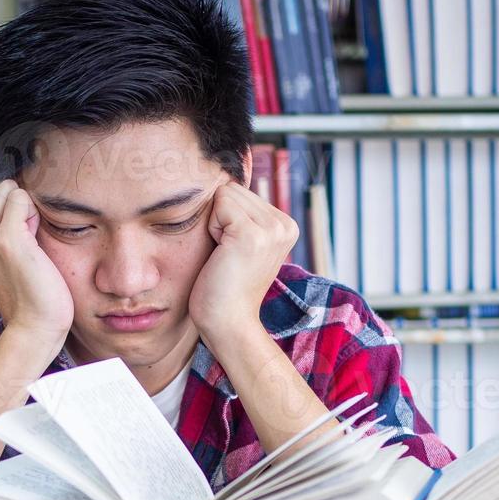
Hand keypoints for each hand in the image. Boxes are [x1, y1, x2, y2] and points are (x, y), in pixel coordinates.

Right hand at [0, 179, 73, 346]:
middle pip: (1, 189)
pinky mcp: (6, 239)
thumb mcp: (3, 262)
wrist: (34, 328)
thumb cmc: (29, 297)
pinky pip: (22, 198)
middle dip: (19, 208)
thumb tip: (17, 199)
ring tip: (31, 247)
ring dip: (27, 211)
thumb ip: (0, 233)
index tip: (21, 244)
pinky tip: (36, 245)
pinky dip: (35, 214)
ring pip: (10, 190)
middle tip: (28, 244)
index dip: (13, 213)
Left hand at [189, 179, 298, 348]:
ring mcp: (272, 229)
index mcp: (286, 225)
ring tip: (226, 256)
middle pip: (233, 189)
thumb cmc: (223, 286)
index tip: (232, 252)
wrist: (228, 323)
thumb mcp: (239, 243)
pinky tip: (222, 255)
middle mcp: (286, 224)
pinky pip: (219, 205)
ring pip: (225, 194)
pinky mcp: (253, 234)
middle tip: (227, 255)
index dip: (225, 219)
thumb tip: (224, 176)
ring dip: (215, 225)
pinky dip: (212, 229)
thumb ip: (241, 213)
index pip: (240, 191)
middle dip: (220, 219)